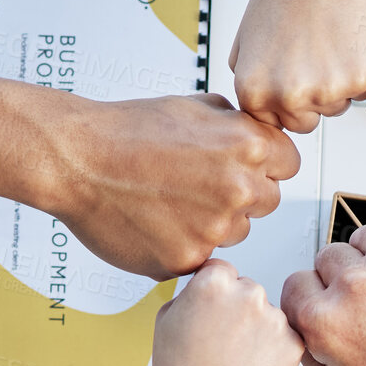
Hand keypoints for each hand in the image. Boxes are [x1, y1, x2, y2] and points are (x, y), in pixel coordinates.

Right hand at [0, 81, 299, 278]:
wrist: (76, 159)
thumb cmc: (127, 130)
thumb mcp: (194, 106)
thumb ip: (237, 124)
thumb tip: (261, 137)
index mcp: (247, 146)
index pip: (289, 164)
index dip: (266, 162)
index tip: (245, 164)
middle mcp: (237, 189)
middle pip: (267, 201)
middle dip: (243, 193)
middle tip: (200, 182)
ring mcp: (213, 229)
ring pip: (237, 232)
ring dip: (214, 221)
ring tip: (171, 199)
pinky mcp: (185, 259)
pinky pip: (201, 256)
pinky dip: (182, 243)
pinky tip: (156, 220)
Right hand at [148, 260, 304, 365]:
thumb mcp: (167, 317)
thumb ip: (192, 292)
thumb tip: (207, 282)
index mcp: (215, 283)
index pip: (224, 271)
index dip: (217, 294)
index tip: (214, 312)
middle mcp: (248, 295)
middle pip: (250, 291)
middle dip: (240, 311)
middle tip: (223, 342)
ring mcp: (274, 320)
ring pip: (269, 316)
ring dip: (259, 331)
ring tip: (235, 359)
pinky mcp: (293, 345)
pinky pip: (286, 338)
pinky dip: (274, 351)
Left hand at [229, 0, 365, 132]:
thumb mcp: (244, 41)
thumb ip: (249, 81)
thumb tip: (262, 108)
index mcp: (254, 91)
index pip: (271, 123)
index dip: (283, 100)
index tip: (290, 77)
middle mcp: (287, 97)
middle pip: (304, 122)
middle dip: (309, 98)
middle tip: (312, 58)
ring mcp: (324, 91)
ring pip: (334, 108)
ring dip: (335, 85)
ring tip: (327, 44)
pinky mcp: (357, 80)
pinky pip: (360, 92)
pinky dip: (357, 72)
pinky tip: (345, 42)